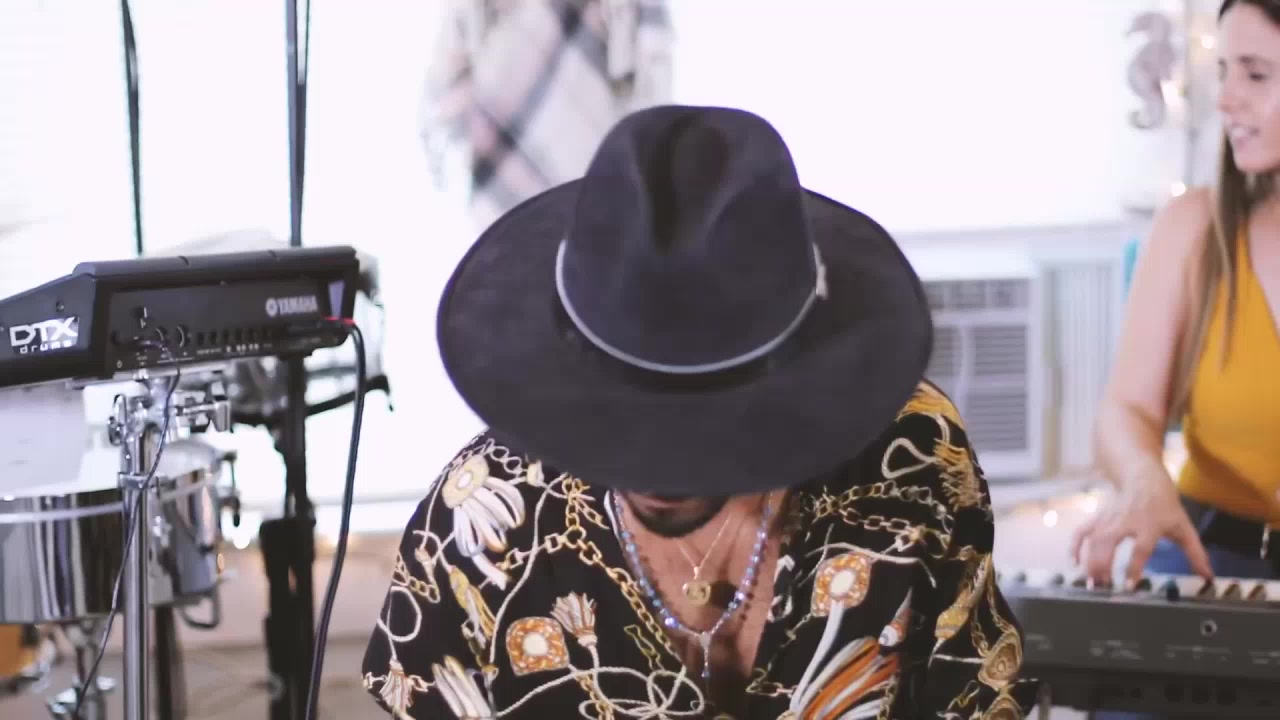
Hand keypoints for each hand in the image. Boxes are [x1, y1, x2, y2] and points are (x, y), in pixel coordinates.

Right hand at [1069, 475, 1213, 586]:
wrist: (1142, 476)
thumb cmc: (1164, 504)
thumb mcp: (1183, 526)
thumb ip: (1195, 554)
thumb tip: (1208, 577)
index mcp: (1149, 525)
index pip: (1140, 548)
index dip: (1133, 567)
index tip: (1128, 585)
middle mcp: (1125, 521)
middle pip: (1108, 543)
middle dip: (1101, 565)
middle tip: (1101, 586)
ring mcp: (1109, 518)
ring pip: (1093, 540)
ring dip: (1089, 561)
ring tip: (1091, 582)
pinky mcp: (1098, 517)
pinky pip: (1082, 531)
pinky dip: (1075, 546)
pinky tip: (1073, 561)